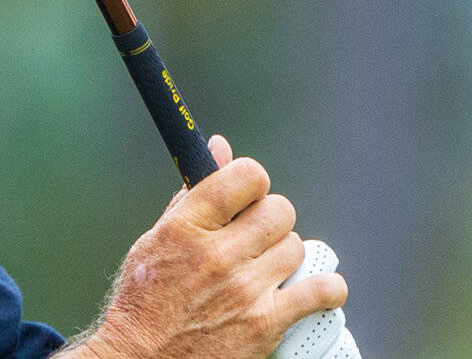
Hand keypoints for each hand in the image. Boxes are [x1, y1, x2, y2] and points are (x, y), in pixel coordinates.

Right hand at [65, 135, 347, 358]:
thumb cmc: (145, 300)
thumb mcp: (156, 239)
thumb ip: (192, 194)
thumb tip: (220, 147)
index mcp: (185, 226)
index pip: (244, 177)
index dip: (252, 181)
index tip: (247, 195)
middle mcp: (217, 254)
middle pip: (278, 210)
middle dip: (270, 219)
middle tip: (257, 236)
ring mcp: (244, 289)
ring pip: (296, 247)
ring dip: (285, 256)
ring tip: (267, 269)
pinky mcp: (266, 323)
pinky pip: (320, 291)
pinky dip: (326, 289)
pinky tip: (315, 290)